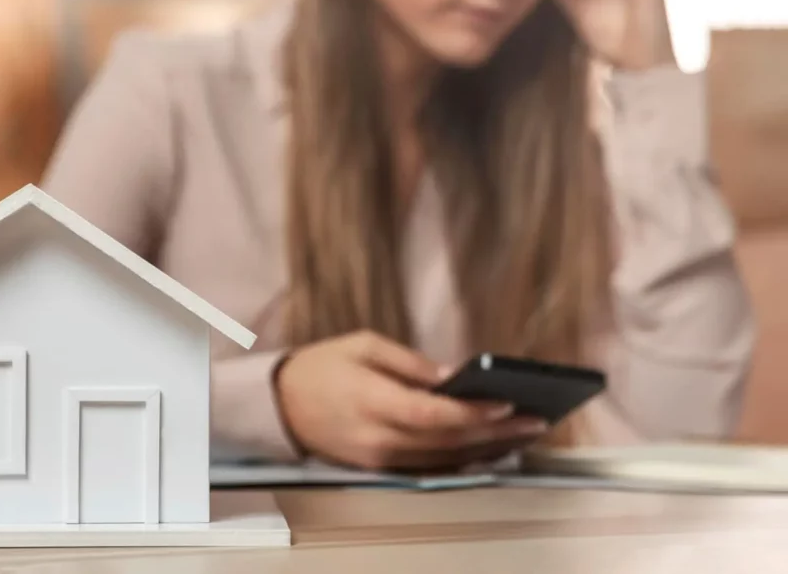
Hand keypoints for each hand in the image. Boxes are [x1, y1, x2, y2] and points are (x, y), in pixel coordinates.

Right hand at [274, 331, 548, 470]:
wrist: (278, 404)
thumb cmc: (321, 365)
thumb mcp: (364, 345)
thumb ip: (411, 364)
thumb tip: (455, 377)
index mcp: (373, 402)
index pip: (433, 415)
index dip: (473, 411)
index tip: (508, 401)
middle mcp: (379, 439)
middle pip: (447, 442)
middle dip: (495, 432)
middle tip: (535, 419)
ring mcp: (380, 459)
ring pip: (444, 460)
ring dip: (486, 449)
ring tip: (522, 433)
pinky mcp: (380, 468)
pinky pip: (430, 467)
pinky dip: (463, 459)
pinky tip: (488, 448)